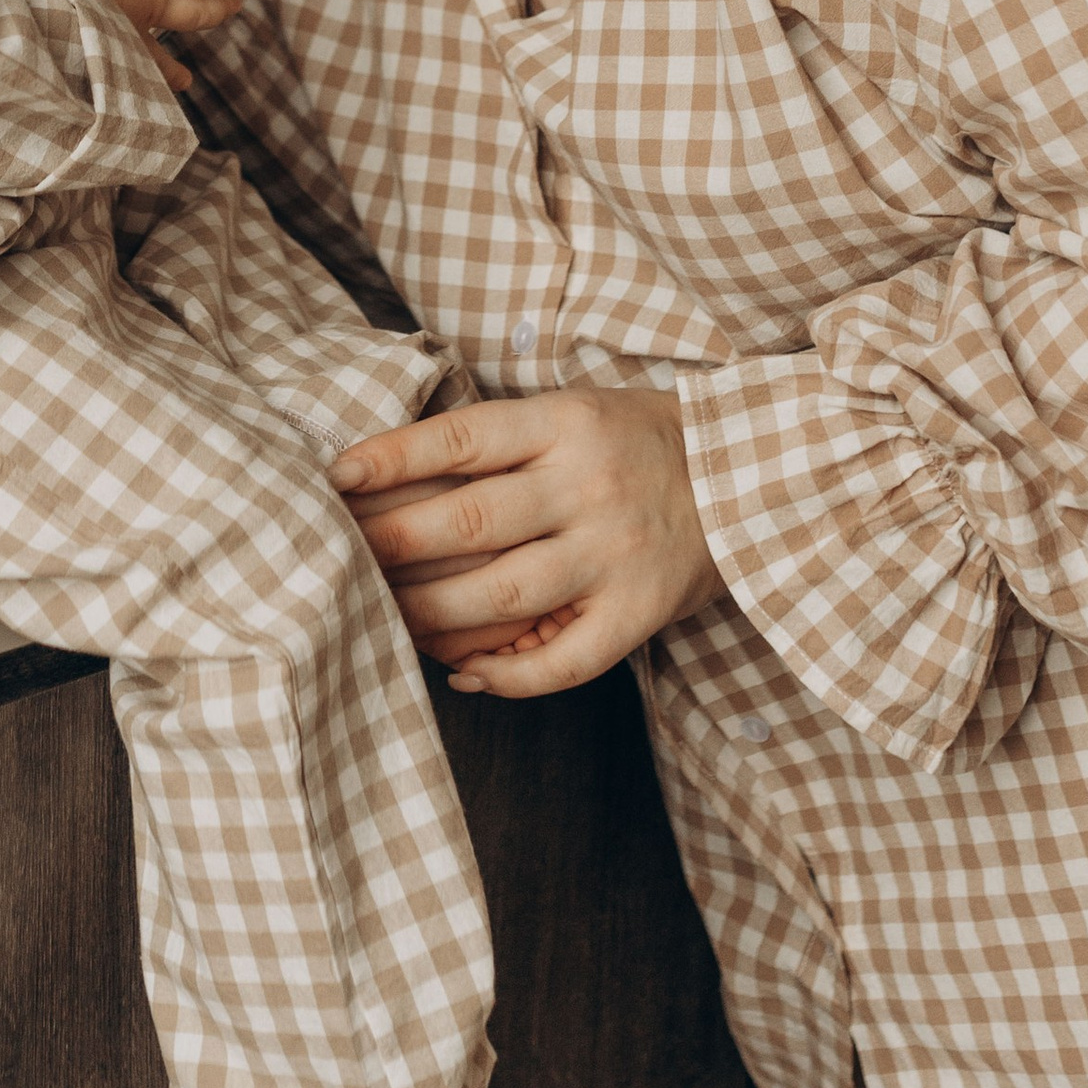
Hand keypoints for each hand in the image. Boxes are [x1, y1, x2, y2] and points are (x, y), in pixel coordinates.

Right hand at [22, 0, 252, 94]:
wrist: (58, 28)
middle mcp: (146, 12)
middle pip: (193, 13)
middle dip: (216, 9)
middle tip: (236, 6)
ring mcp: (129, 45)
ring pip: (161, 59)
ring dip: (173, 69)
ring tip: (184, 82)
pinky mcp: (108, 72)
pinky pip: (128, 87)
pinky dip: (134, 96)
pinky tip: (136, 112)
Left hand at [330, 384, 720, 696]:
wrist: (751, 476)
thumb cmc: (637, 441)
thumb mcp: (573, 411)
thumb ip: (500, 441)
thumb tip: (392, 479)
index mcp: (565, 423)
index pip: (460, 440)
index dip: (391, 460)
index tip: (336, 478)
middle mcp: (586, 485)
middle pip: (467, 523)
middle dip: (391, 546)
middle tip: (340, 560)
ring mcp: (614, 553)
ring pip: (501, 596)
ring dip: (430, 616)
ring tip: (384, 619)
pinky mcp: (639, 610)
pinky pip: (564, 660)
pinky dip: (507, 676)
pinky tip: (462, 673)